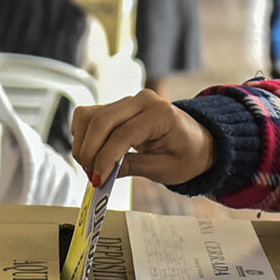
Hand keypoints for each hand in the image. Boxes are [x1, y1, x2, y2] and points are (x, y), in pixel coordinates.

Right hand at [72, 89, 214, 185]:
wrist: (197, 142)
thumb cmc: (187, 155)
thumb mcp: (165, 169)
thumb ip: (133, 167)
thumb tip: (102, 174)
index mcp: (160, 113)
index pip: (122, 134)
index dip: (105, 158)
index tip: (98, 179)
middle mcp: (141, 100)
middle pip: (101, 121)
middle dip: (89, 151)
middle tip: (91, 175)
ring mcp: (127, 101)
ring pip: (89, 116)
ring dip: (83, 144)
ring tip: (91, 167)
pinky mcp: (116, 107)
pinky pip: (89, 115)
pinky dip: (83, 134)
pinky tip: (90, 152)